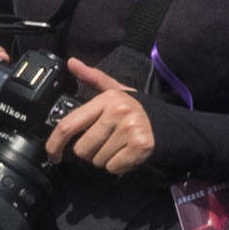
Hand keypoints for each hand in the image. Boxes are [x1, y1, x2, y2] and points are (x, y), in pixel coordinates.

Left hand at [44, 60, 160, 176]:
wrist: (176, 126)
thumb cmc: (142, 110)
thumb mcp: (118, 91)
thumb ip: (93, 78)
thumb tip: (70, 62)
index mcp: (106, 99)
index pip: (68, 125)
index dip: (54, 143)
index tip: (52, 155)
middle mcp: (117, 112)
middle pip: (82, 148)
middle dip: (91, 152)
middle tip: (106, 145)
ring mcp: (130, 129)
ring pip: (98, 160)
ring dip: (106, 160)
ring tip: (120, 148)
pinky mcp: (141, 146)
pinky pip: (114, 167)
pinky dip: (120, 166)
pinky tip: (128, 155)